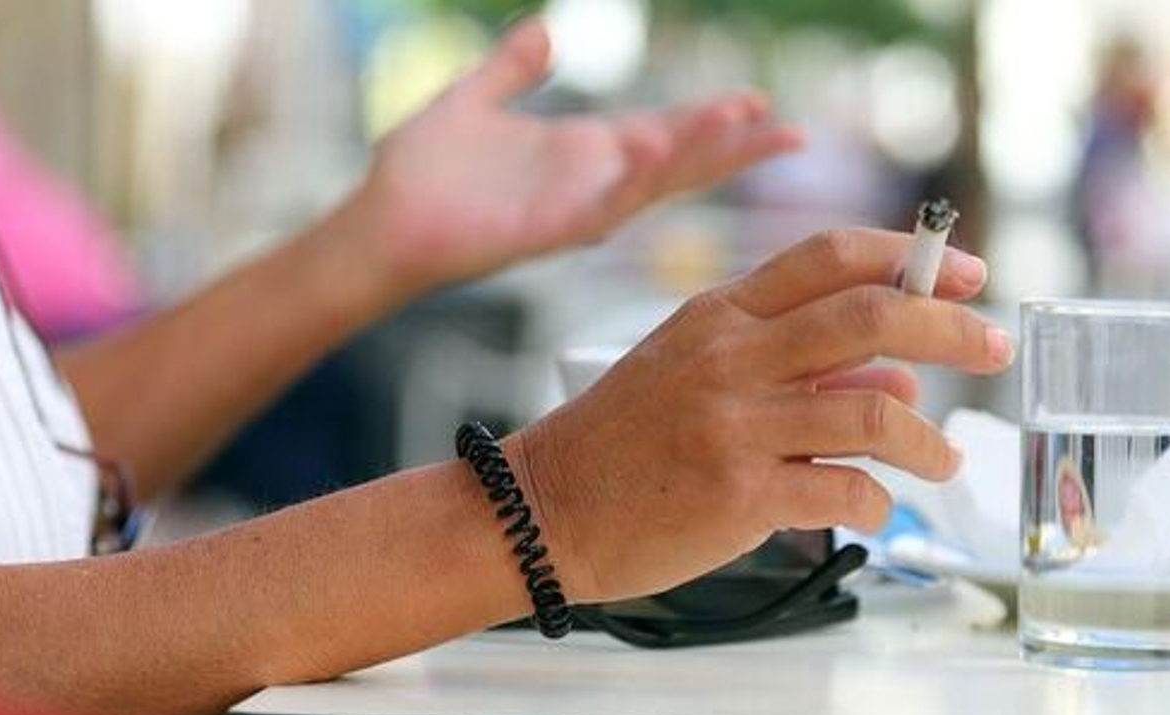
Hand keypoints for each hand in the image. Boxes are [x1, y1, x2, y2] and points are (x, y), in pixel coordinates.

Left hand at [352, 17, 801, 296]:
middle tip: (792, 130)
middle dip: (731, 146)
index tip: (758, 103)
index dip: (708, 120)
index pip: (660, 133)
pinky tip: (656, 151)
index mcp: (578, 154)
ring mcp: (570, 210)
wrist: (377, 221)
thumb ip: (511, 67)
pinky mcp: (545, 231)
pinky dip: (629, 181)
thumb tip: (546, 27)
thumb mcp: (471, 100)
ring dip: (698, 156)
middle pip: (675, 162)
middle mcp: (585, 185)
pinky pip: (598, 206)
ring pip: (651, 184)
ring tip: (749, 125)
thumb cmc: (417, 173)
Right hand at [508, 229, 1008, 600]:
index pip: (829, 257)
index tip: (967, 276)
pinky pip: (846, 489)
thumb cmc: (618, 445)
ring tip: (941, 460)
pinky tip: (872, 509)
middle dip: (954, 327)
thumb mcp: (690, 374)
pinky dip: (877, 501)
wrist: (542, 510)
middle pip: (873, 314)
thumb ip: (788, 364)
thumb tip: (898, 376)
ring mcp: (734, 426)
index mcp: (717, 316)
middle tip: (993, 350)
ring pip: (877, 409)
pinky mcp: (739, 495)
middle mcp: (730, 359)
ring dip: (929, 438)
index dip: (910, 257)